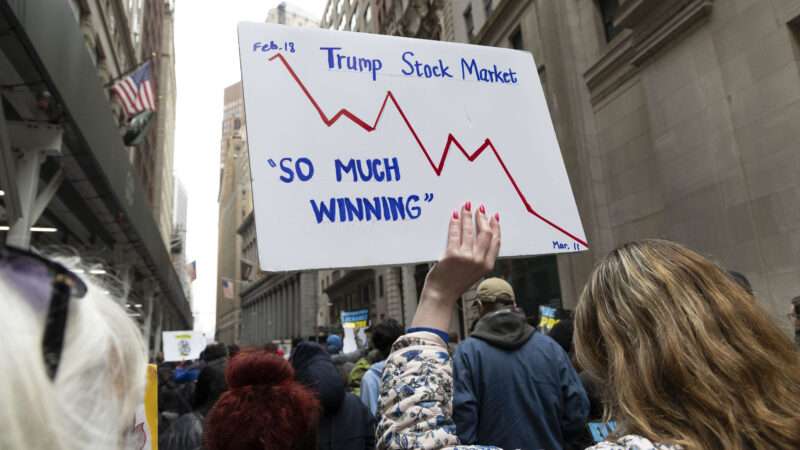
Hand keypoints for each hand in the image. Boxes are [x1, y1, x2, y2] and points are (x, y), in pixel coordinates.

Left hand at [411, 203, 500, 330]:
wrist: (441, 295)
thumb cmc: (455, 284)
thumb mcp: (474, 273)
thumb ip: (479, 258)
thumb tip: (479, 237)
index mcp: (487, 265)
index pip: (496, 241)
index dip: (496, 227)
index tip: (494, 217)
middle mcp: (479, 261)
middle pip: (485, 233)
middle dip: (482, 218)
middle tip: (479, 209)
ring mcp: (466, 257)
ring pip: (470, 230)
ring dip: (468, 216)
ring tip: (466, 208)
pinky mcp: (452, 254)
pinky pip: (455, 233)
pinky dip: (455, 223)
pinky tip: (454, 216)